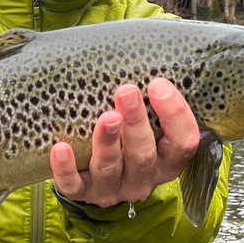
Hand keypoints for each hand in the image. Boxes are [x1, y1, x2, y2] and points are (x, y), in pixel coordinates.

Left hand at [49, 78, 200, 207]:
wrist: (95, 173)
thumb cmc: (127, 133)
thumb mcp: (149, 121)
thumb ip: (150, 96)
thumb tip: (140, 48)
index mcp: (168, 160)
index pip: (184, 142)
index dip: (175, 115)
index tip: (158, 84)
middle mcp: (144, 178)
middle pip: (144, 154)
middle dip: (135, 123)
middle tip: (125, 91)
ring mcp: (114, 189)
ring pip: (110, 169)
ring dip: (106, 142)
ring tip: (104, 118)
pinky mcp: (84, 194)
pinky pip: (74, 187)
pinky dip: (65, 169)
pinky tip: (60, 148)